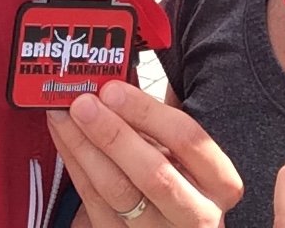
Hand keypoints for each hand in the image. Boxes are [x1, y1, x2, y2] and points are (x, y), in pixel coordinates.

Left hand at [47, 81, 241, 226]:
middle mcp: (196, 213)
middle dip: (113, 134)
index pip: (188, 140)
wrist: (173, 226)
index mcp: (221, 183)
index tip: (114, 89)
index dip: (148, 113)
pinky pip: (93, 203)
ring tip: (63, 114)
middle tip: (83, 103)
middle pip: (153, 173)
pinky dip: (75, 166)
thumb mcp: (189, 150)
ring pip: (117, 191)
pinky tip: (63, 137)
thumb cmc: (183, 178)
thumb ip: (167, 120)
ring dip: (84, 148)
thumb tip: (128, 73)